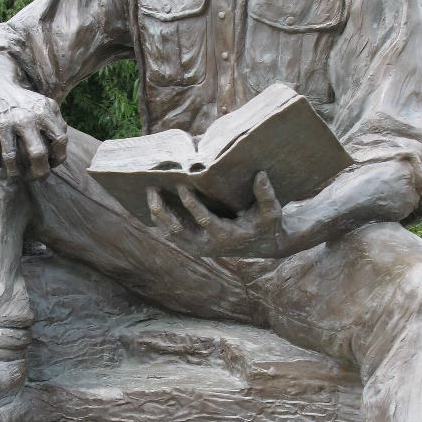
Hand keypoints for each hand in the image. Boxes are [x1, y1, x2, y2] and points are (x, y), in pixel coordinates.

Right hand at [0, 56, 66, 180]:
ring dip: (16, 174)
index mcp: (43, 111)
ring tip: (18, 176)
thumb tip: (60, 152)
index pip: (60, 141)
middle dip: (40, 172)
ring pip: (11, 159)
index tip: (53, 164)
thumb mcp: (45, 105)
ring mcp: (4, 122)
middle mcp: (25, 117)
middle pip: (38, 154)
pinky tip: (2, 166)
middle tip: (38, 177)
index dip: (59, 157)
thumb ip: (58, 124)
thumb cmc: (24, 102)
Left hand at [147, 171, 286, 257]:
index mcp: (226, 235)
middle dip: (162, 209)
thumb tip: (261, 174)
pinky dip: (160, 220)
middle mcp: (208, 244)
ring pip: (170, 233)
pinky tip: (154, 202)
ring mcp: (198, 247)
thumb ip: (266, 194)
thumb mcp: (271, 211)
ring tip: (150, 192)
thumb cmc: (267, 224)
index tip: (182, 186)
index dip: (191, 204)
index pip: (204, 220)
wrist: (263, 244)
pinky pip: (171, 234)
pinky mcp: (193, 245)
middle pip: (178, 229)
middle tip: (152, 188)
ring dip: (157, 214)